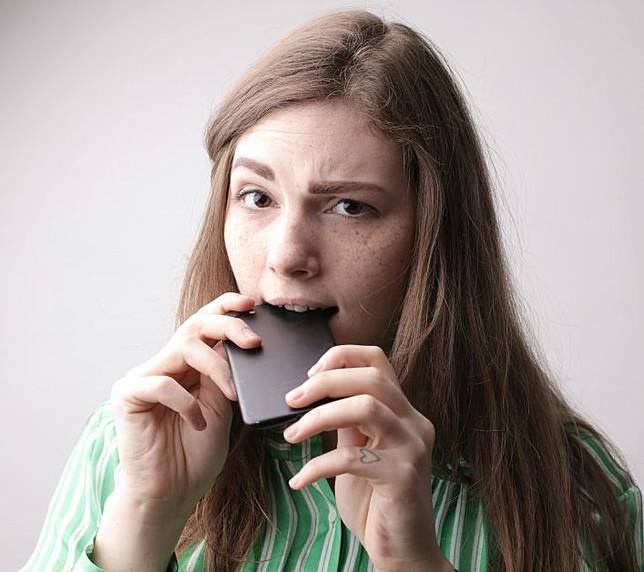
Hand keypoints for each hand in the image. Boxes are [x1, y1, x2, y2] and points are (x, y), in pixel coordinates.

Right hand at [109, 292, 260, 516]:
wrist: (171, 494)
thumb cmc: (196, 454)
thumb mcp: (221, 409)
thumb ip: (224, 375)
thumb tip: (237, 345)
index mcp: (187, 366)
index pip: (204, 325)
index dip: (226, 307)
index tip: (252, 303)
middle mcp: (164, 365)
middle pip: (195, 325)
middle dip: (228, 326)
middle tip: (253, 342)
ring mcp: (144, 377)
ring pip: (183, 347)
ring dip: (217, 369)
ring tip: (231, 396)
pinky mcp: (127, 394)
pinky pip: (162, 383)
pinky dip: (187, 402)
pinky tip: (197, 423)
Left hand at [283, 345, 447, 570]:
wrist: (403, 550)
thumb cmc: (375, 500)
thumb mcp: (357, 451)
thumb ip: (345, 422)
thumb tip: (311, 395)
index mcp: (402, 411)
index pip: (377, 361)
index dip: (341, 356)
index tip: (310, 372)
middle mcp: (414, 423)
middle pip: (371, 378)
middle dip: (324, 382)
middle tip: (292, 399)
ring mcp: (412, 448)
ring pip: (365, 407)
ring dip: (319, 417)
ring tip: (292, 435)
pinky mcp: (403, 477)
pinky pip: (351, 458)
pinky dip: (317, 465)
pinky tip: (299, 479)